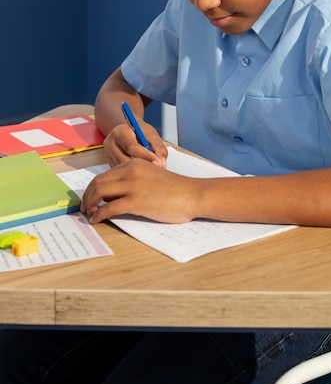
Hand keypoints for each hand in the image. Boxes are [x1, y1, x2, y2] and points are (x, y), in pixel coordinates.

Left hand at [80, 158, 196, 223]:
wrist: (192, 194)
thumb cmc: (174, 189)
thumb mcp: (150, 177)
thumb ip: (132, 181)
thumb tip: (112, 196)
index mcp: (133, 164)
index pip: (105, 174)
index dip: (93, 188)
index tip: (90, 198)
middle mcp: (130, 171)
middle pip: (98, 182)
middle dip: (87, 196)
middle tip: (84, 207)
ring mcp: (133, 186)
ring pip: (100, 192)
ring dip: (89, 204)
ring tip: (88, 213)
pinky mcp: (136, 201)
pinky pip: (109, 208)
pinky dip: (99, 214)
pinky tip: (97, 219)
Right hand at [103, 122, 167, 167]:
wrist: (129, 131)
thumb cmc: (140, 132)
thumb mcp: (151, 135)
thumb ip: (158, 148)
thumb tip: (161, 164)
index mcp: (119, 132)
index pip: (132, 147)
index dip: (146, 156)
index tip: (158, 162)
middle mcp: (110, 143)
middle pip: (125, 160)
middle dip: (142, 166)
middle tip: (156, 170)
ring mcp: (108, 155)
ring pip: (123, 169)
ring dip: (138, 172)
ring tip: (151, 171)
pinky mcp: (110, 164)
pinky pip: (122, 172)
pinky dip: (133, 174)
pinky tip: (143, 172)